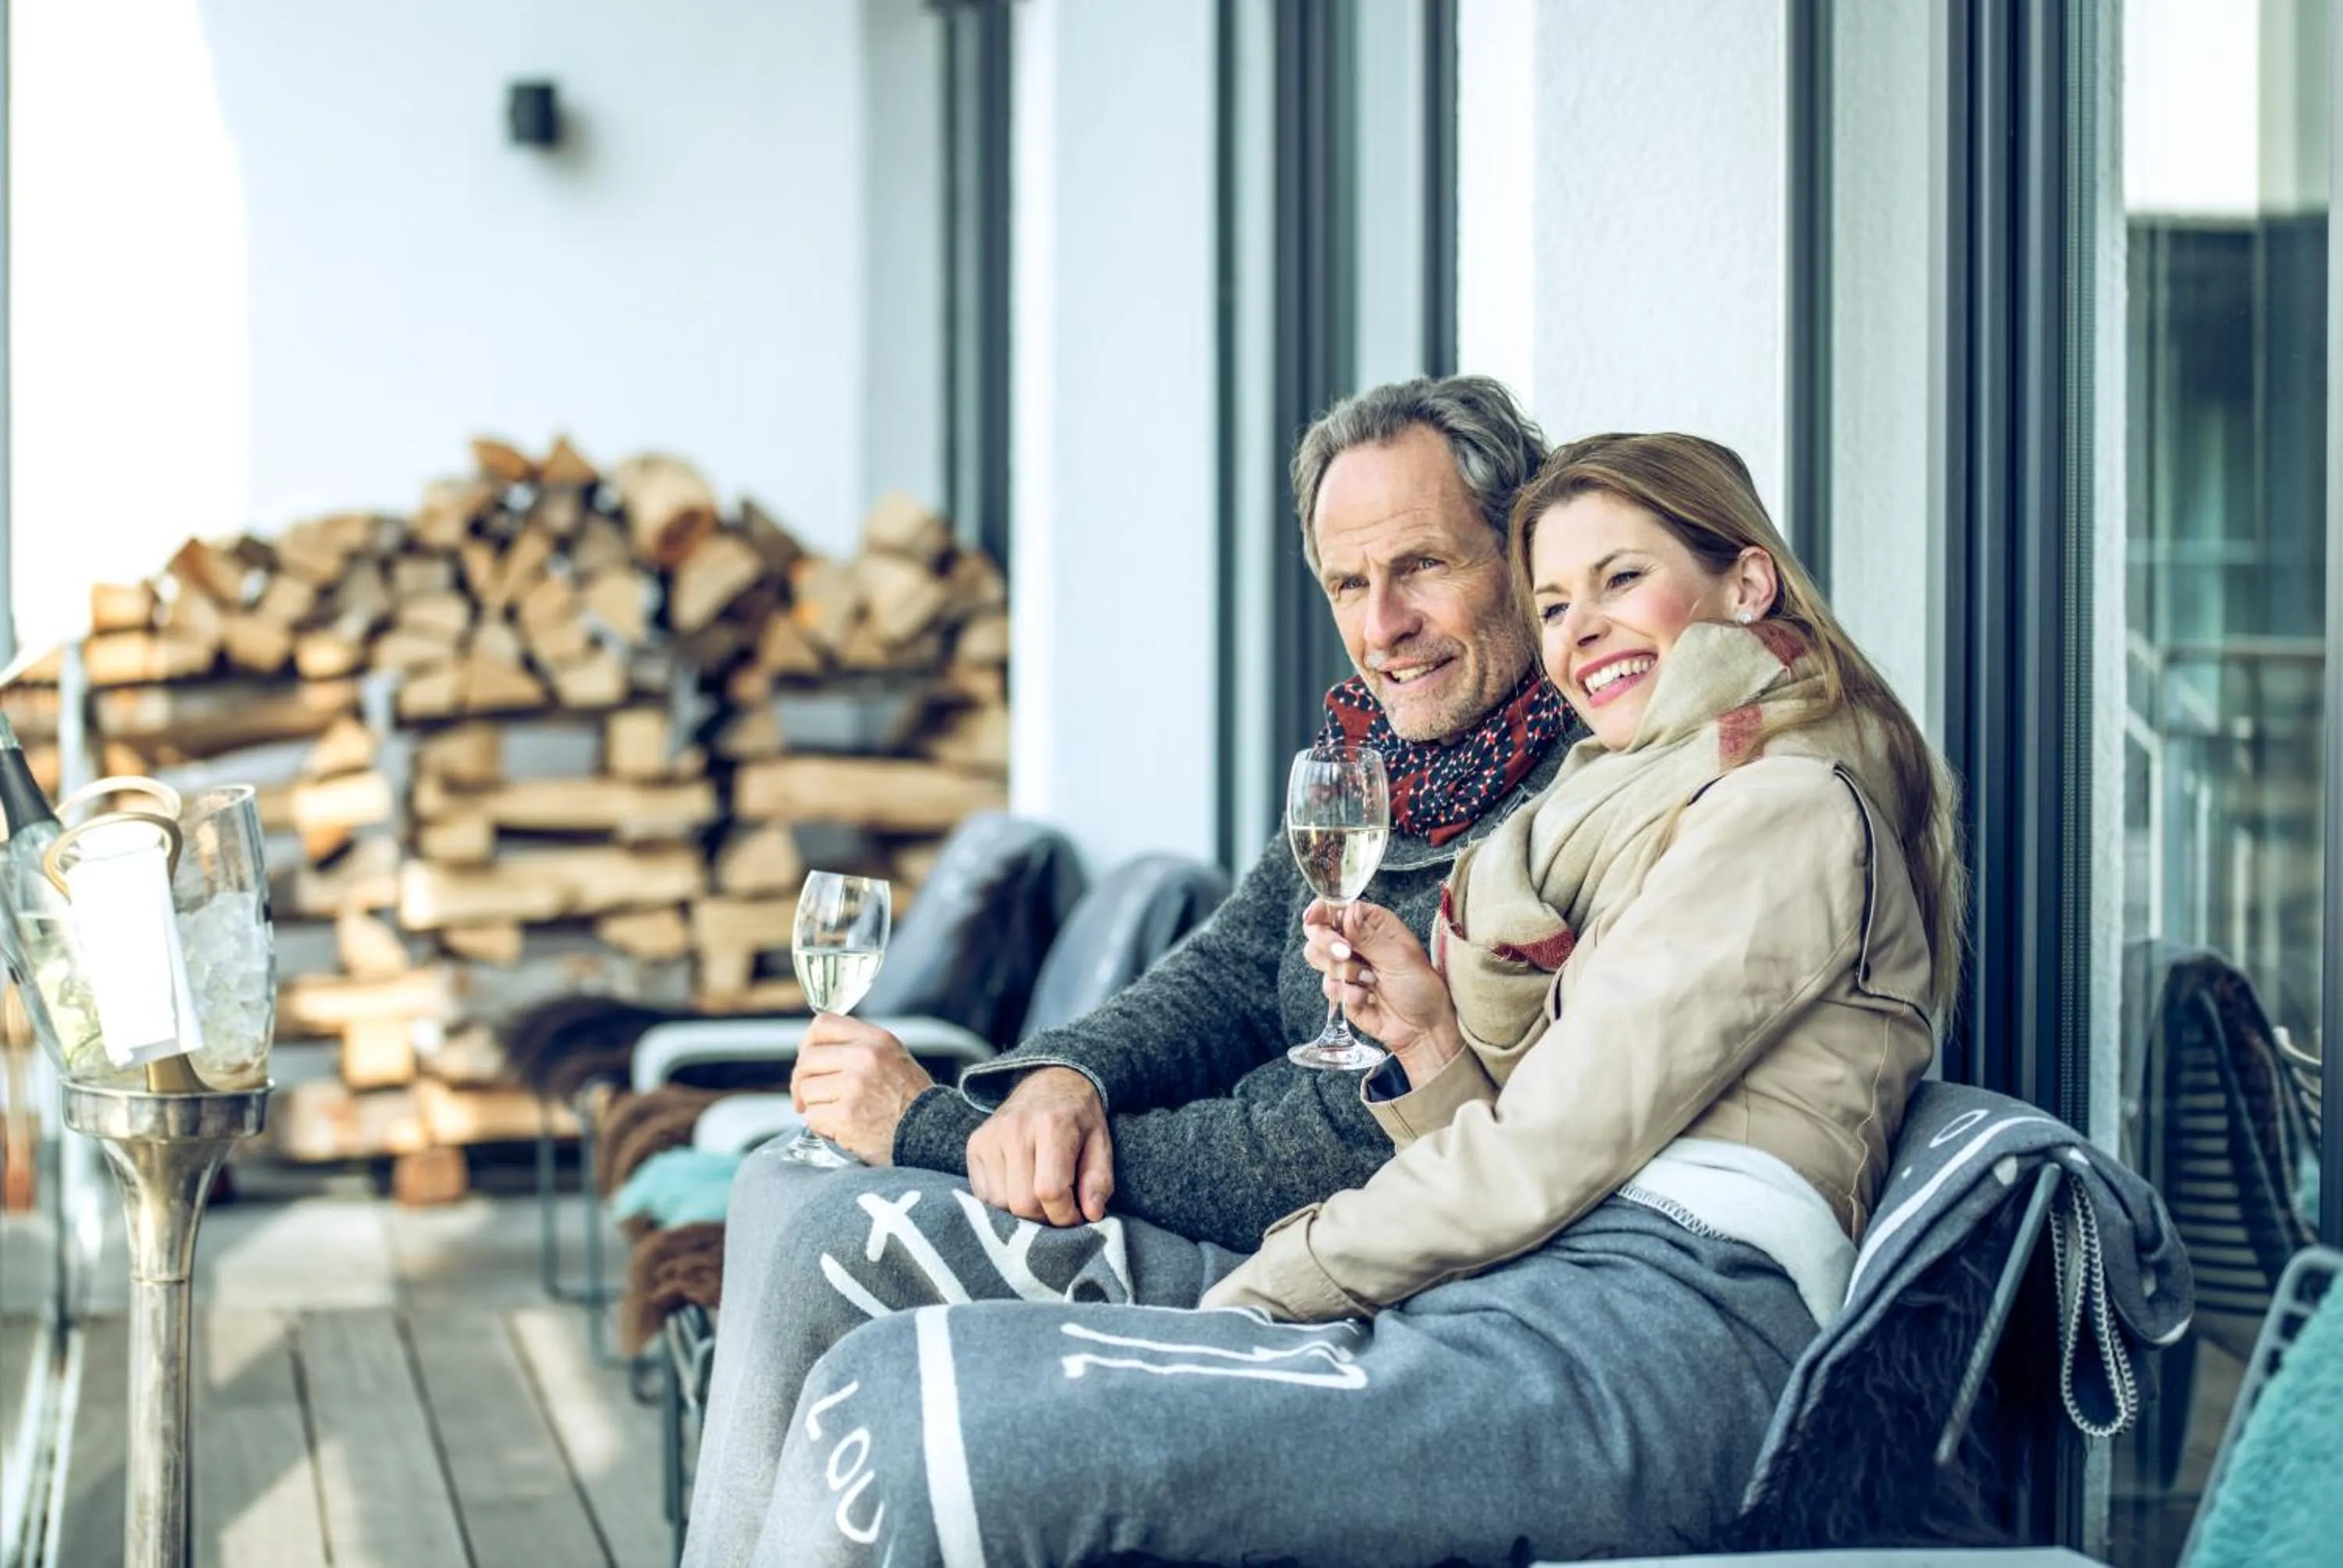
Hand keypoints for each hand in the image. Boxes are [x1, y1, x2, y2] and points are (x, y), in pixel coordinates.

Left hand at [792, 1015, 934, 1164]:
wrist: (932, 1134)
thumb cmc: (909, 1100)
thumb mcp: (892, 1057)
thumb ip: (859, 1047)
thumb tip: (815, 1049)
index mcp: (877, 1039)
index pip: (823, 1025)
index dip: (808, 1044)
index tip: (809, 1063)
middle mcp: (866, 1057)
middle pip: (808, 1058)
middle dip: (802, 1081)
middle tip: (808, 1098)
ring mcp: (855, 1086)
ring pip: (807, 1089)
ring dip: (815, 1106)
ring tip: (837, 1114)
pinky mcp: (845, 1115)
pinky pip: (812, 1116)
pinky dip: (821, 1126)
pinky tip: (841, 1129)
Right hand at [966, 1066, 1113, 1225]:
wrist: (1049, 1083)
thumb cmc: (1078, 1119)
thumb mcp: (1101, 1144)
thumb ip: (1099, 1180)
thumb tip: (1092, 1214)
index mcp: (1052, 1125)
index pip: (1050, 1190)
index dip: (1065, 1215)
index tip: (1077, 1214)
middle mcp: (1015, 1128)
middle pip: (1022, 1203)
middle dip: (1044, 1216)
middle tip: (1058, 1206)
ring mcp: (989, 1137)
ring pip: (1000, 1204)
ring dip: (1022, 1212)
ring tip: (1039, 1195)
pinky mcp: (974, 1146)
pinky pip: (983, 1196)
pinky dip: (1003, 1202)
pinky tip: (1020, 1187)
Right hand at [1302, 900, 1461, 1083]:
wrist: (1422, 1029)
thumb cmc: (1420, 987)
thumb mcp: (1399, 957)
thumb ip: (1368, 936)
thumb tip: (1346, 913)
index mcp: (1372, 923)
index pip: (1335, 907)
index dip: (1321, 911)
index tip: (1315, 919)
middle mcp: (1355, 941)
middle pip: (1316, 931)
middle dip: (1327, 943)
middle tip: (1346, 953)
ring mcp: (1345, 967)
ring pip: (1317, 958)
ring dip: (1344, 972)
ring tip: (1371, 980)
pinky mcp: (1341, 991)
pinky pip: (1328, 987)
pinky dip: (1347, 994)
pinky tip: (1368, 998)